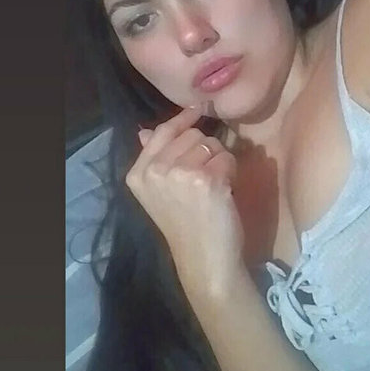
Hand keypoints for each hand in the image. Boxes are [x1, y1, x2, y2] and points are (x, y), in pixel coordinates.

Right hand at [126, 107, 244, 308]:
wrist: (204, 259)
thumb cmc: (183, 225)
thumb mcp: (158, 191)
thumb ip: (152, 158)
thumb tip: (144, 130)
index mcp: (138, 174)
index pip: (161, 132)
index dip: (181, 120)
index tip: (196, 111)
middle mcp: (155, 171)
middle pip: (191, 135)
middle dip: (204, 150)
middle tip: (205, 178)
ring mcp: (180, 175)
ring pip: (211, 144)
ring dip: (219, 161)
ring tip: (213, 187)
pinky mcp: (207, 180)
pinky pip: (227, 158)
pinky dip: (231, 172)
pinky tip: (224, 193)